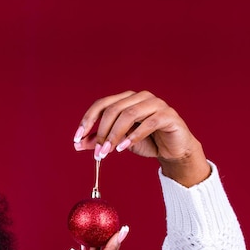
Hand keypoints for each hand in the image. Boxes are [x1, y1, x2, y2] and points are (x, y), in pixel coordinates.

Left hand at [73, 90, 210, 186]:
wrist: (173, 150)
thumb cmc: (146, 141)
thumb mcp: (118, 142)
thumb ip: (100, 140)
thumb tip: (77, 144)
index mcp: (126, 100)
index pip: (102, 104)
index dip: (88, 120)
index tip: (77, 137)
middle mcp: (140, 97)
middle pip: (113, 109)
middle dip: (102, 132)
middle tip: (97, 152)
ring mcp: (155, 104)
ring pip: (129, 114)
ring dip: (115, 135)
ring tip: (107, 152)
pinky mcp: (168, 115)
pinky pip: (149, 122)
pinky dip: (134, 135)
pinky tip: (124, 147)